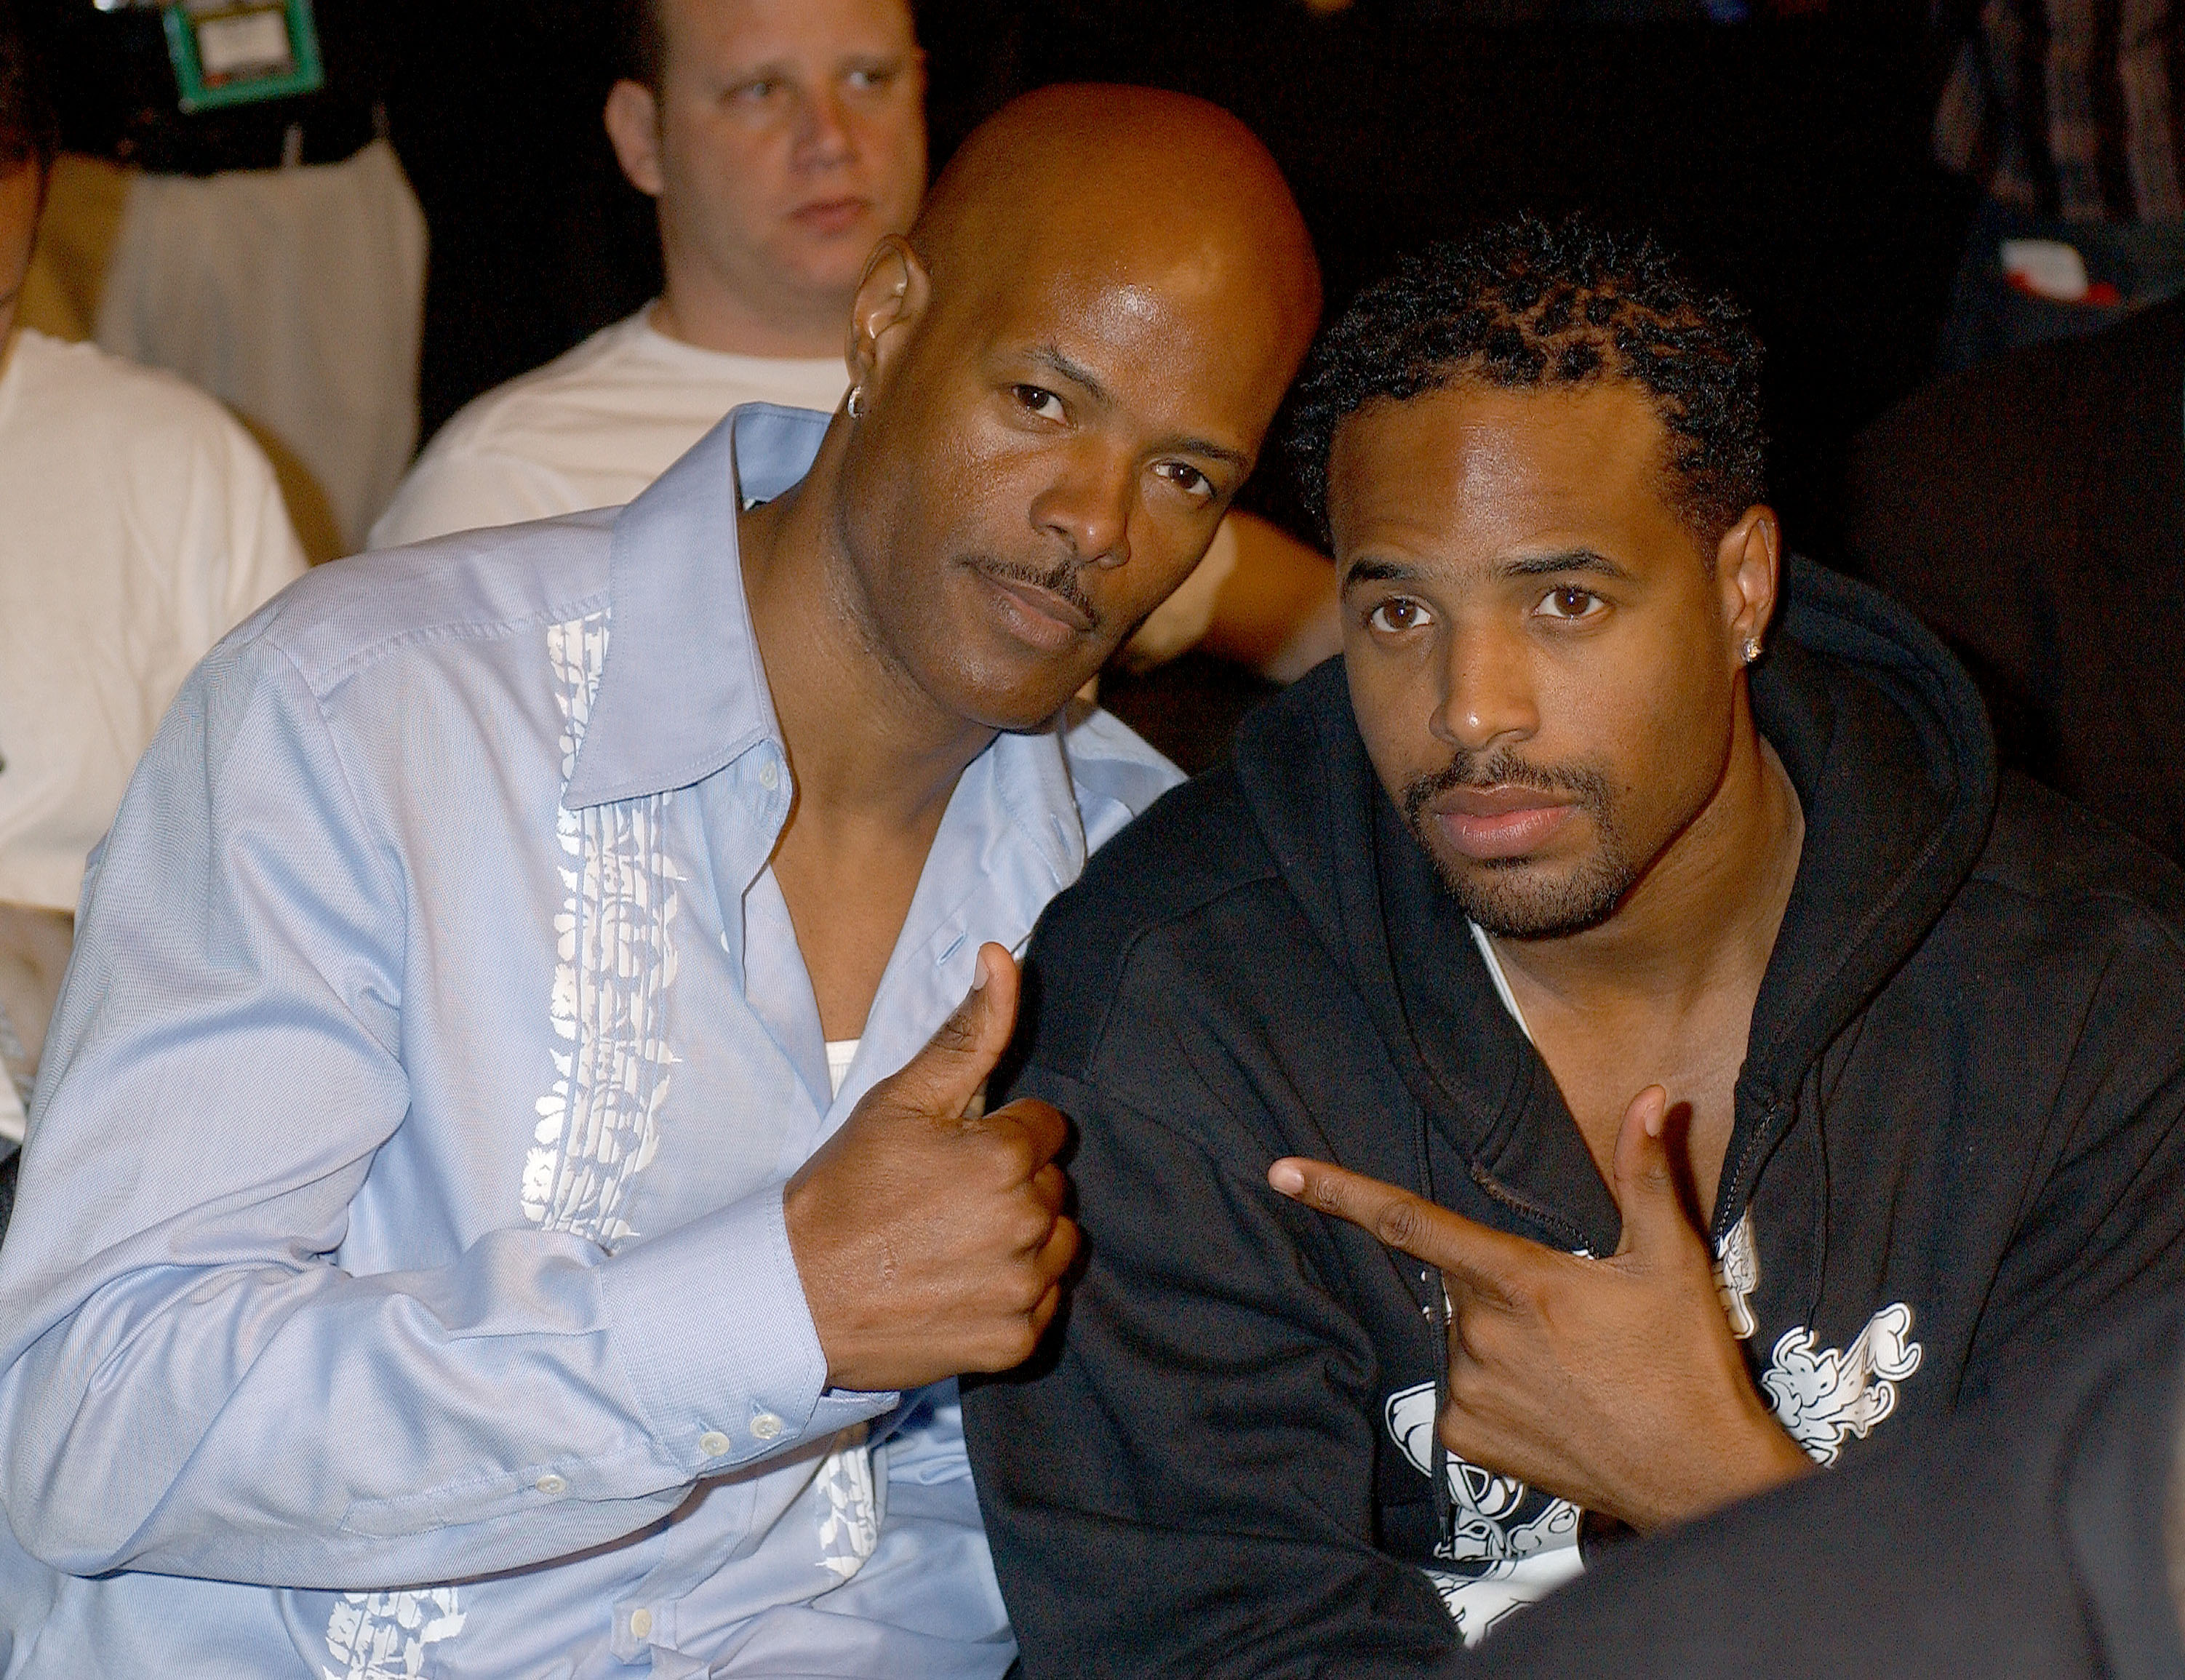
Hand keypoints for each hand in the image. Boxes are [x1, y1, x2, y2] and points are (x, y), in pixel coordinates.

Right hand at [784, 943, 1076, 1392]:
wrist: (795, 1299)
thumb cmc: (844, 1192)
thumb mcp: (900, 1100)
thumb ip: (967, 1032)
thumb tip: (1002, 957)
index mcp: (1006, 1157)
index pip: (1046, 1128)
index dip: (1000, 1135)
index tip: (953, 1155)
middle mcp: (1028, 1224)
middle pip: (1052, 1186)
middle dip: (1012, 1185)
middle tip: (942, 1202)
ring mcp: (1024, 1288)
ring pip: (1057, 1244)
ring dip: (1022, 1240)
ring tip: (951, 1243)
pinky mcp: (1014, 1342)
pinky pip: (1044, 1303)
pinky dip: (1012, 1295)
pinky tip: (958, 1285)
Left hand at [1269, 1087, 1812, 1529]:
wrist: (1698, 1478)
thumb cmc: (1686, 1365)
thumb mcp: (1672, 1259)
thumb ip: (1646, 1172)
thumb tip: (1653, 1097)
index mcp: (1519, 1280)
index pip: (1410, 1221)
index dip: (1340, 1191)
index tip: (1282, 1171)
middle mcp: (1479, 1334)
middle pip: (1459, 1283)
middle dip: (1501, 1286)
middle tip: (1573, 1320)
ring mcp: (1467, 1390)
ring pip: (1462, 1338)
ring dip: (1499, 1339)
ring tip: (1573, 1369)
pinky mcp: (1465, 1438)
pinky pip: (1461, 1392)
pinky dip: (1495, 1388)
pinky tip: (1550, 1403)